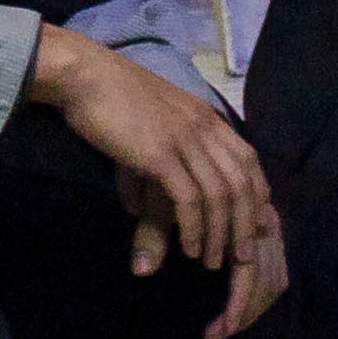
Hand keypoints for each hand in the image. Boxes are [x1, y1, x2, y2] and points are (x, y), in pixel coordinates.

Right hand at [29, 26, 287, 338]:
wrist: (83, 75)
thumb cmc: (107, 100)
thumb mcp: (142, 134)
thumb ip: (148, 172)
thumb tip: (137, 209)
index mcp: (208, 119)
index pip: (249, 165)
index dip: (254, 200)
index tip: (249, 230)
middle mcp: (206, 129)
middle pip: (243, 186)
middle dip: (244, 227)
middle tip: (241, 259)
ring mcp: (186, 140)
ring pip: (220, 197)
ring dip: (221, 235)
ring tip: (213, 263)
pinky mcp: (161, 153)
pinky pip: (189, 199)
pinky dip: (195, 228)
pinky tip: (190, 248)